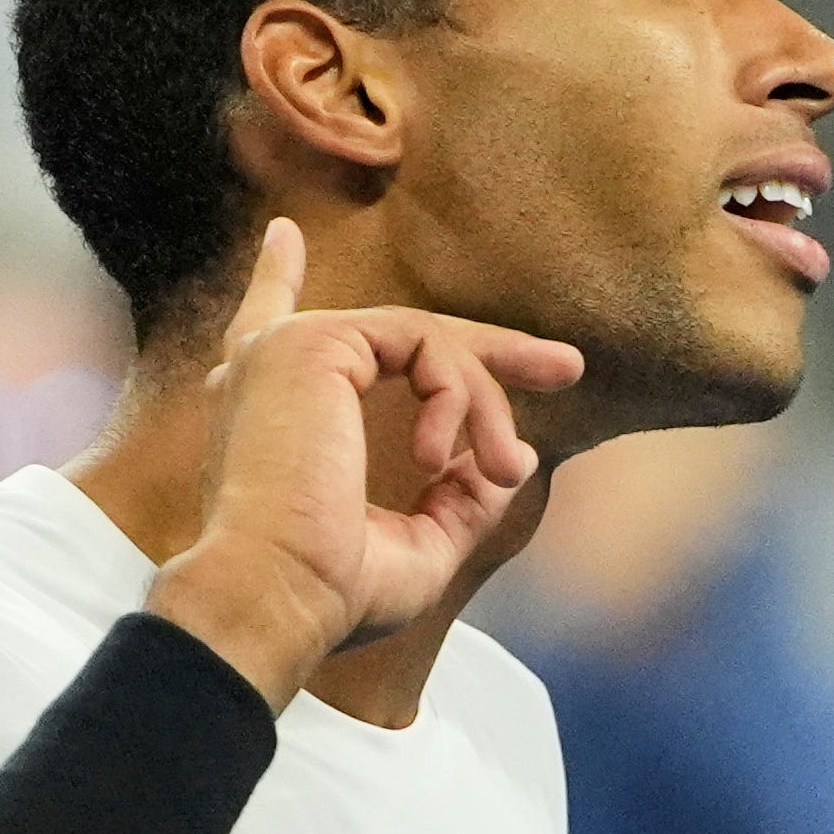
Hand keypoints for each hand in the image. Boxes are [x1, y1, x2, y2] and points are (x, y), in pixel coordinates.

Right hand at [147, 220, 583, 706]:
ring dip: (485, 406)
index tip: (283, 234)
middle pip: (396, 332)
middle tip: (568, 367)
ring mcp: (286, 349)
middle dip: (491, 353)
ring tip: (503, 469)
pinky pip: (425, 344)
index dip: (277, 277)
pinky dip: (461, 397)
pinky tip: (443, 458)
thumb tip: (506, 461)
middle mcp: (265, 371)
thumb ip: (458, 499)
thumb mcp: (416, 545)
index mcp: (268, 414)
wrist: (277, 598)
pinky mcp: (313, 342)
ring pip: (426, 343)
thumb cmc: (331, 592)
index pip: (269, 326)